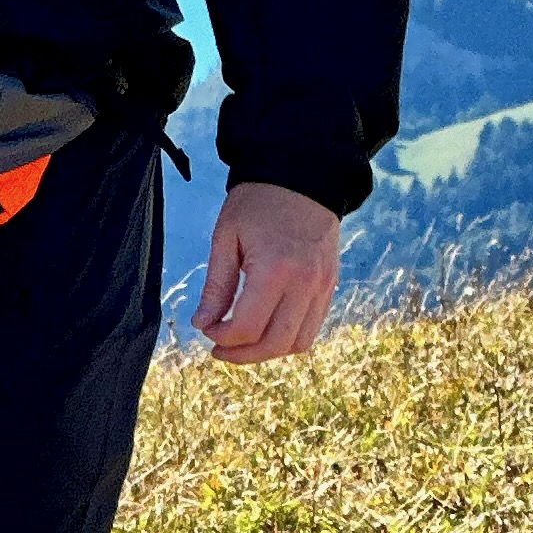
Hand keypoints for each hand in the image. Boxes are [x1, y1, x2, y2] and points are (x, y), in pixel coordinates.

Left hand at [194, 181, 339, 363]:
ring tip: (242, 343)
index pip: (248, 328)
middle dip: (242, 355)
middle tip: (218, 350)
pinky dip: (287, 338)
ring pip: (297, 344)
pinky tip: (265, 329)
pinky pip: (312, 329)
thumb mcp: (226, 238)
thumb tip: (202, 324)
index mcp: (275, 268)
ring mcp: (322, 286)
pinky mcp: (330, 286)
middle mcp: (305, 283)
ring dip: (267, 352)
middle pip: (274, 343)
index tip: (207, 328)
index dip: (222, 338)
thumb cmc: (257, 203)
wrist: (302, 177)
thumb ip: (216, 286)